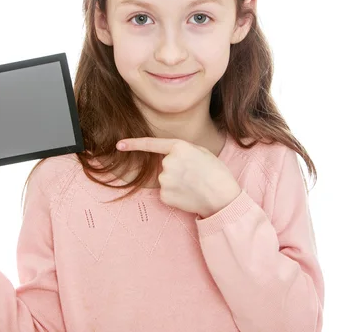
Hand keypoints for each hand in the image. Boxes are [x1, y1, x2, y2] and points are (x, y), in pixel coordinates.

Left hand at [116, 137, 240, 217]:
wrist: (222, 197)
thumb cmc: (216, 173)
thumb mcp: (201, 152)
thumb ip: (181, 151)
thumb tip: (167, 158)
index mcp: (178, 147)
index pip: (151, 144)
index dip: (133, 143)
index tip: (119, 145)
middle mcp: (168, 162)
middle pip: (164, 165)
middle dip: (176, 170)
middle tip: (195, 175)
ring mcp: (165, 180)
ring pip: (165, 180)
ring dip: (176, 183)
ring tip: (194, 185)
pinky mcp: (164, 196)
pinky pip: (165, 193)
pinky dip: (175, 195)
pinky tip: (188, 195)